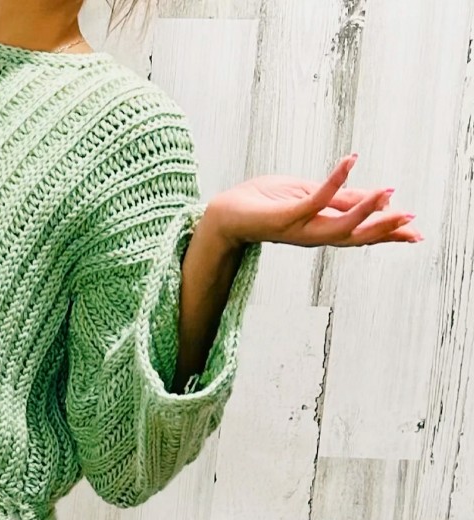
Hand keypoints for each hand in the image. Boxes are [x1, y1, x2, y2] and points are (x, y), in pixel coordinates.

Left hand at [205, 154, 422, 247]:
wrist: (225, 213)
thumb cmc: (263, 202)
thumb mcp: (307, 195)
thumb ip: (339, 198)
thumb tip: (376, 197)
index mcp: (321, 229)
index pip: (360, 233)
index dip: (387, 233)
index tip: (416, 233)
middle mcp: (313, 233)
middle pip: (356, 237)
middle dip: (385, 230)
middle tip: (413, 223)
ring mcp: (299, 226)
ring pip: (340, 226)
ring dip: (366, 209)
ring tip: (389, 193)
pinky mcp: (285, 215)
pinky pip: (315, 199)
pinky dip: (335, 179)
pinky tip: (350, 161)